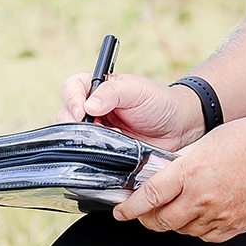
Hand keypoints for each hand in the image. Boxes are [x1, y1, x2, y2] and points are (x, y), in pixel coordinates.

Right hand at [57, 71, 204, 150]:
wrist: (180, 129)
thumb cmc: (160, 102)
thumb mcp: (137, 90)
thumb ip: (112, 92)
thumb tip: (88, 105)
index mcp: (98, 88)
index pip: (71, 88)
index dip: (72, 99)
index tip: (82, 111)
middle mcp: (92, 110)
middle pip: (66, 115)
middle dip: (75, 125)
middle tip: (93, 131)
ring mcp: (97, 133)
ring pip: (73, 138)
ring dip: (85, 142)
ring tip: (109, 141)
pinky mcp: (104, 153)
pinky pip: (87, 157)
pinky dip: (93, 158)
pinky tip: (109, 155)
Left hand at [114, 114, 245, 242]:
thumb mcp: (206, 142)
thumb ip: (182, 162)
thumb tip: (161, 174)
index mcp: (191, 172)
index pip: (148, 198)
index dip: (128, 209)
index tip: (119, 212)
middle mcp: (202, 198)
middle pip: (161, 221)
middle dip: (147, 218)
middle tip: (142, 212)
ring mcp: (220, 216)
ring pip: (183, 230)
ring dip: (174, 221)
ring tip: (177, 206)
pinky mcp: (236, 227)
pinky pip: (206, 235)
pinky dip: (198, 227)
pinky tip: (201, 212)